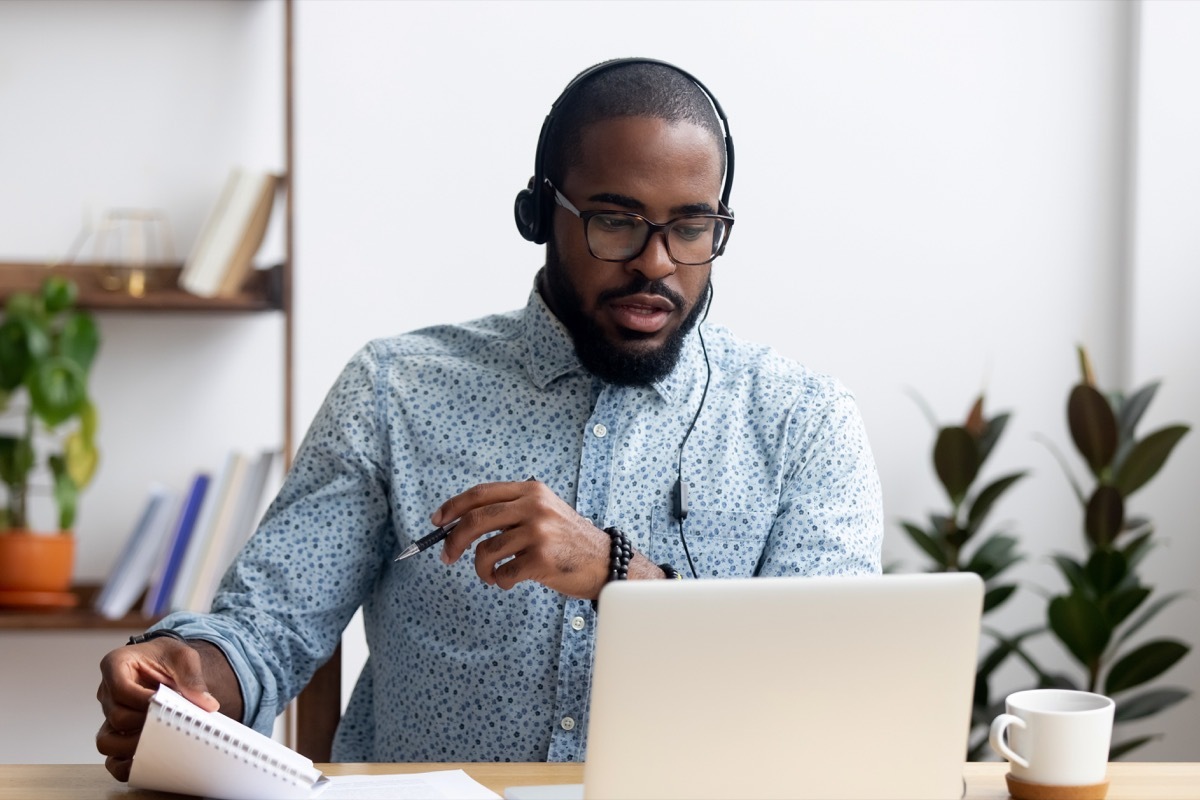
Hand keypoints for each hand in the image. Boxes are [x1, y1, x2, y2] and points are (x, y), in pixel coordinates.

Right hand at [95, 638, 224, 780]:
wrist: (166, 664)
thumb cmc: (168, 657)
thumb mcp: (182, 657)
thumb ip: (192, 677)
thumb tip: (207, 704)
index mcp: (116, 665)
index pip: (121, 688)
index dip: (143, 701)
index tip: (166, 704)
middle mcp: (107, 692)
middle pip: (117, 716)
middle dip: (145, 724)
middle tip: (170, 724)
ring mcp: (109, 715)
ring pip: (106, 740)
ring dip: (132, 747)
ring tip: (160, 743)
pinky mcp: (116, 733)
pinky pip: (110, 757)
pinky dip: (124, 765)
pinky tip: (147, 762)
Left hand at [436, 478, 610, 597]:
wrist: (605, 562)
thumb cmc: (568, 542)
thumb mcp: (544, 512)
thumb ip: (510, 511)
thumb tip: (460, 523)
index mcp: (531, 491)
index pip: (481, 493)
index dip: (453, 506)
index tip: (438, 521)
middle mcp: (534, 507)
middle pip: (475, 520)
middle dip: (453, 540)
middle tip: (446, 556)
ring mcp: (539, 532)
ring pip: (486, 551)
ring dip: (482, 569)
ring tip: (492, 575)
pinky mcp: (542, 559)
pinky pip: (503, 573)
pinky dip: (500, 581)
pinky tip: (511, 581)